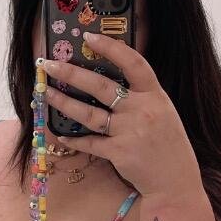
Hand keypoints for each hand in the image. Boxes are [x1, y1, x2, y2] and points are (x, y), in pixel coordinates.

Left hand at [40, 31, 202, 199]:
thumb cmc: (168, 146)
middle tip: (50, 65)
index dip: (111, 48)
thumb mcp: (162, 113)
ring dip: (64, 103)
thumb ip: (140, 97)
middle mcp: (142, 110)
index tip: (89, 38)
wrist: (175, 182)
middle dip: (72, 74)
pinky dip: (75, 138)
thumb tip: (109, 81)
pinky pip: (90, 142)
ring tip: (46, 93)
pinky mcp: (119, 153)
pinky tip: (61, 133)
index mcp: (155, 95)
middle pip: (102, 87)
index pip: (133, 63)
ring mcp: (130, 132)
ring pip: (90, 114)